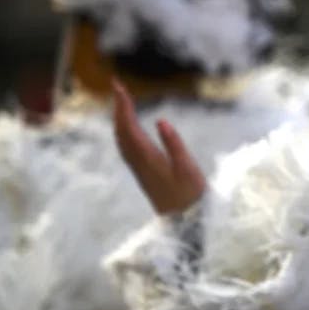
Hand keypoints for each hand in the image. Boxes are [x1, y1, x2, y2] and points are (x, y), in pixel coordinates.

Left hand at [112, 81, 206, 214]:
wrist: (184, 222)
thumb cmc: (190, 194)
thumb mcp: (188, 168)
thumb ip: (174, 144)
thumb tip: (160, 120)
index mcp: (147, 157)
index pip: (129, 127)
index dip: (123, 106)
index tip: (119, 87)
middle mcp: (138, 162)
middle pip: (121, 131)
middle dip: (118, 108)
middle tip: (118, 87)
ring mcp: (139, 168)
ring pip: (121, 139)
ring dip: (119, 119)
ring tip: (121, 102)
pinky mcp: (142, 173)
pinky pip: (126, 147)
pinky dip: (123, 132)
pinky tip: (127, 129)